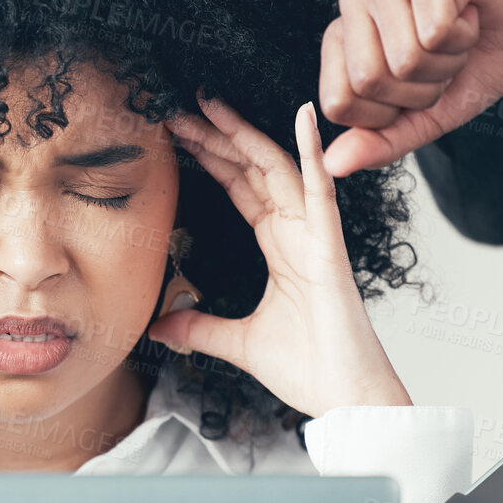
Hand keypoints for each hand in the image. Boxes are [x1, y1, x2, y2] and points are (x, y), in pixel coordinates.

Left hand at [150, 95, 411, 419]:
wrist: (344, 397)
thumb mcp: (235, 343)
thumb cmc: (308, 369)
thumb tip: (159, 325)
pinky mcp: (330, 248)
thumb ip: (198, 327)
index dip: (213, 160)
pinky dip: (312, 153)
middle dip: (219, 139)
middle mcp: (299, 235)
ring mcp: (316, 237)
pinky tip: (302, 117)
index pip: (242, 191)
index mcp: (281, 250)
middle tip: (183, 108)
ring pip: (278, 171)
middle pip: (254, 172)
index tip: (181, 136)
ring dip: (246, 136)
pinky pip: (321, 192)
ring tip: (214, 104)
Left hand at [318, 0, 502, 176]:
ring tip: (454, 38)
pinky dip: (463, 36)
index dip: (386, 113)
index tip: (414, 89)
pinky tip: (469, 16)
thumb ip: (379, 142)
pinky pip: (436, 31)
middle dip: (420, 89)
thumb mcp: (424, 118)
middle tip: (440, 62)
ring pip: (404, 58)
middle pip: (369, 80)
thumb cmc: (473, 61)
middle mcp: (355, 1)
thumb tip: (333, 165)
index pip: (338, 102)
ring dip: (445, 62)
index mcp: (342, 38)